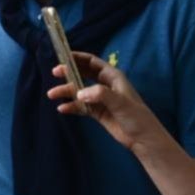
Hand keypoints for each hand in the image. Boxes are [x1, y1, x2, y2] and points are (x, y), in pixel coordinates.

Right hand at [45, 51, 167, 154]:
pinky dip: (71, 107)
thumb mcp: (120, 103)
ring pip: (79, 91)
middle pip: (83, 74)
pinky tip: (62, 109)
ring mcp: (100, 99)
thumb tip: (78, 93)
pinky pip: (80, 107)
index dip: (78, 57)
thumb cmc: (136, 116)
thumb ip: (100, 94)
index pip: (92, 62)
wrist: (143, 139)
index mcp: (112, 77)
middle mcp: (104, 86)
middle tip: (55, 72)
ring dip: (66, 91)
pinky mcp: (97, 112)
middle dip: (69, 73)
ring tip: (51, 94)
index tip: (63, 55)